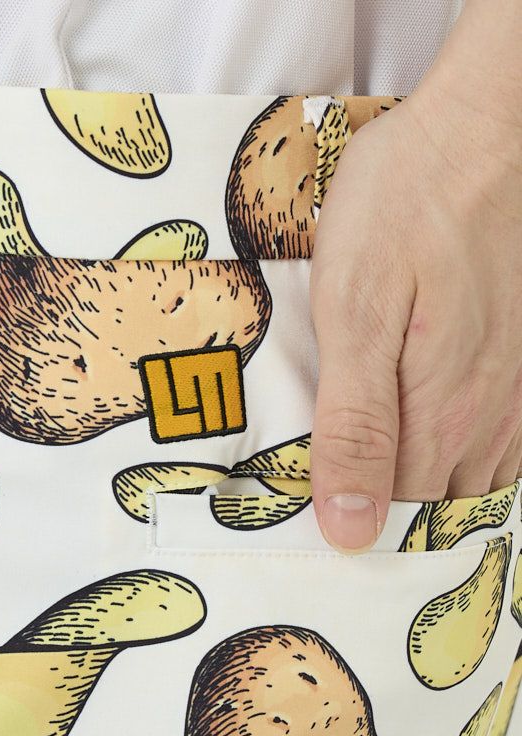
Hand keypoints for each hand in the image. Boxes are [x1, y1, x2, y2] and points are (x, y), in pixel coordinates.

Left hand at [308, 0, 521, 551]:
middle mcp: (489, 416)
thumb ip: (354, 427)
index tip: (306, 532)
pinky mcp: (519, 363)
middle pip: (433, 506)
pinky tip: (428, 447)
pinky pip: (501, 446)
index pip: (393, 517)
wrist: (480, 132)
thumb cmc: (404, 209)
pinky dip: (463, 462)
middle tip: (324, 511)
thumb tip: (349, 529)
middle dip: (383, 518)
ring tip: (369, 485)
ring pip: (470, 480)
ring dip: (423, 492)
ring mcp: (514, 391)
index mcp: (442, 414)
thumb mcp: (355, 315)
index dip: (348, 530)